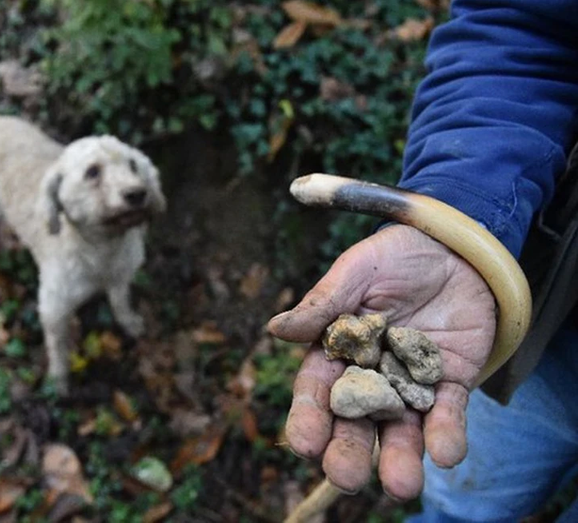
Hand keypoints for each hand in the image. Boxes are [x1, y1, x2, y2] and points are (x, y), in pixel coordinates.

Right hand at [267, 224, 495, 499]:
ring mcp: (409, 384)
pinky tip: (445, 454)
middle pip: (354, 422)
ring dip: (399, 458)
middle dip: (348, 451)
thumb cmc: (394, 255)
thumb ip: (323, 303)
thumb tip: (276, 329)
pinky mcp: (450, 383)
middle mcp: (369, 376)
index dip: (308, 417)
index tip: (303, 443)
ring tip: (400, 485)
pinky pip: (448, 414)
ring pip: (400, 430)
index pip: (317, 390)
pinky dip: (446, 435)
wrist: (454, 247)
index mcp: (336, 350)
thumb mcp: (356, 270)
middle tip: (344, 476)